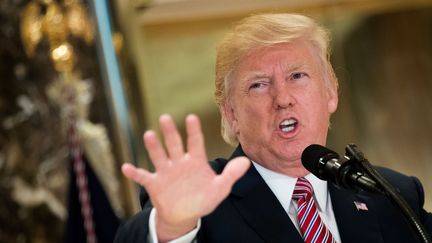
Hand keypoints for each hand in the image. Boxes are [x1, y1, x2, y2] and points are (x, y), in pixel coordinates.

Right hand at [122, 114, 249, 241]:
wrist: (184, 215)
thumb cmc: (202, 198)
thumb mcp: (220, 188)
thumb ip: (231, 175)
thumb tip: (247, 162)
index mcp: (195, 161)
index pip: (195, 143)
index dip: (194, 131)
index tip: (192, 117)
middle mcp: (179, 162)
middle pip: (174, 144)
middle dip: (170, 132)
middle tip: (165, 118)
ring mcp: (165, 172)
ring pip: (159, 156)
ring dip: (153, 147)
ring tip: (149, 135)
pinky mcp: (154, 184)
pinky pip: (143, 177)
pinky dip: (134, 173)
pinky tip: (126, 167)